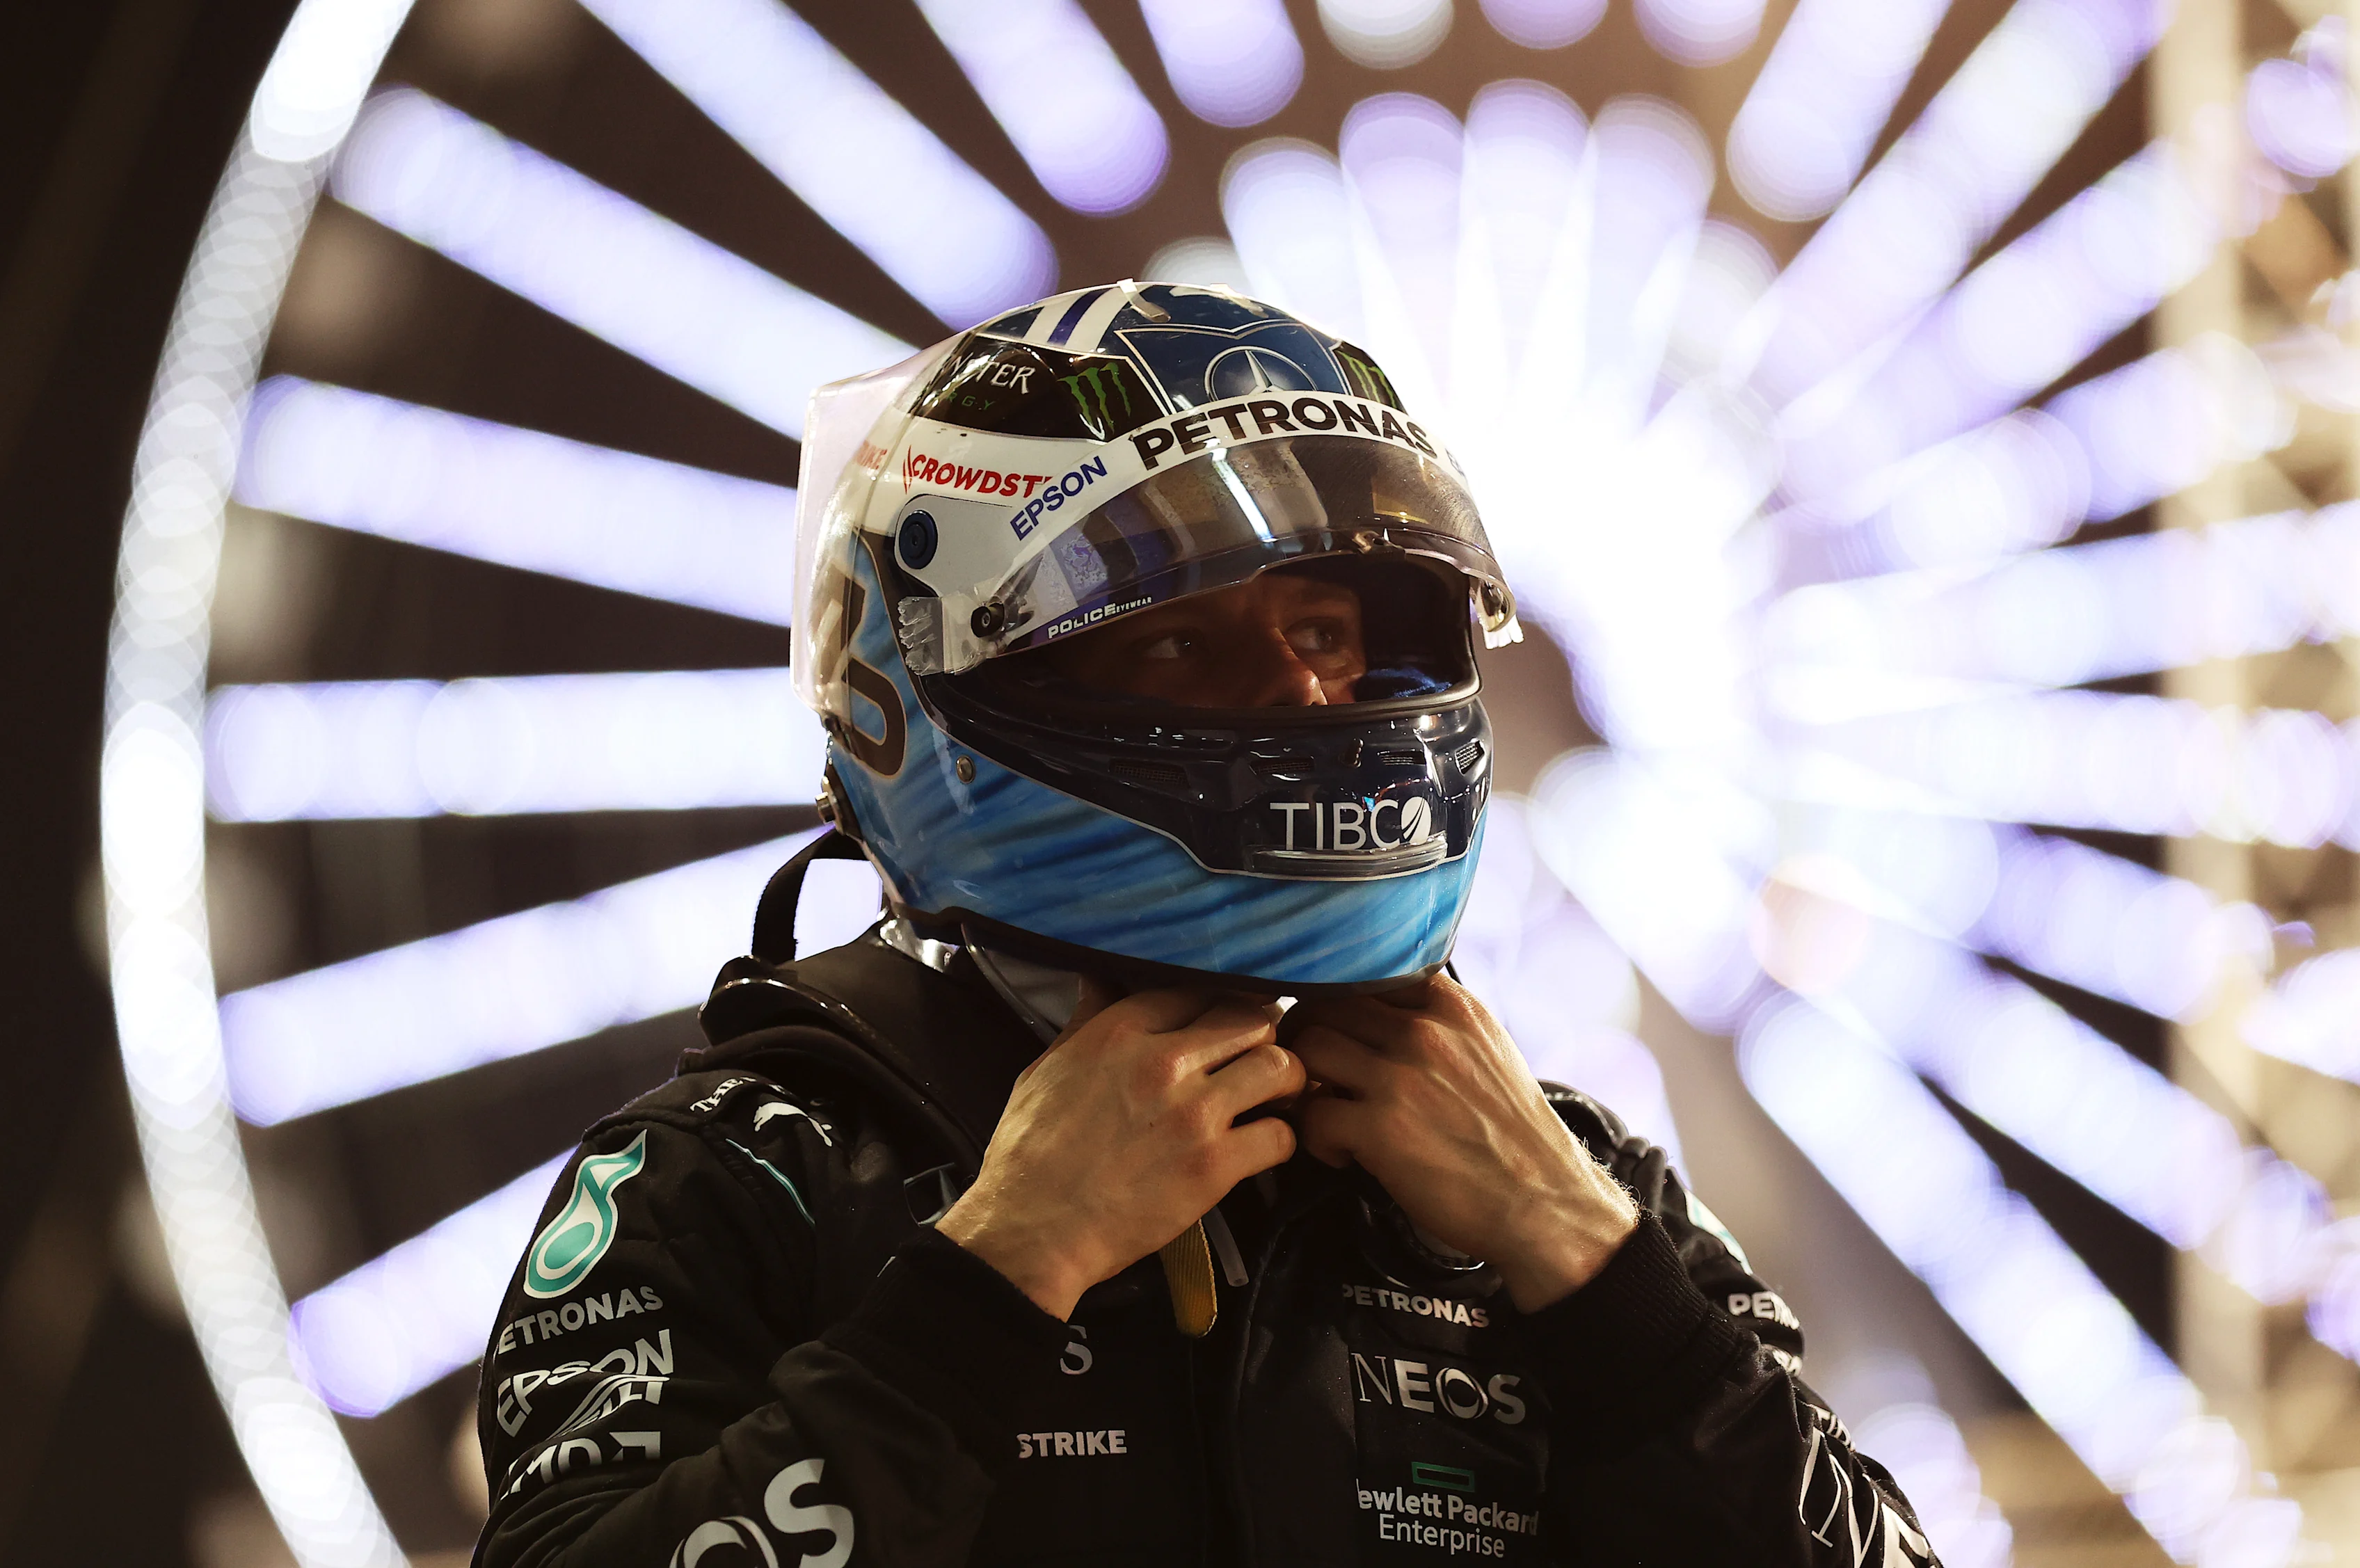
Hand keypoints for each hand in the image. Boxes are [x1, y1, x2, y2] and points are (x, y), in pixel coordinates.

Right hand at [938, 979, 1304, 1318]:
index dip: (1219, 1004)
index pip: (1197, 990)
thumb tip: (1098, 977)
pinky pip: (1280, 1136)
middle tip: (1261, 1057)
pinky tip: (1265, 1147)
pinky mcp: (1214, 1166)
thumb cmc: (1030, 1154)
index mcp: (1120, 1032)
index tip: (1227, 1023)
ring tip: (1277, 1097)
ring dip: (1286, 1081)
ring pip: (1279, 1066)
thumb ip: (1085, 1020)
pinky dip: (1282, 1141)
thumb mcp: (1045, 1069)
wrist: (1032, 1231)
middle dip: (1263, 1036)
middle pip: (1251, 1018)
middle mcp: (1163, 1062)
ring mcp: (1193, 1113)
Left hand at [1287, 975, 1637, 1312]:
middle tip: (1314, 1074)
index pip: (1365, 972)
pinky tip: (1344, 1154)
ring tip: (1326, 1112)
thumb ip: (1439, 1023)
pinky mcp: (1381, 1129)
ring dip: (1304, 1082)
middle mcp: (1425, 1031)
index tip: (1335, 1030)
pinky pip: (1312, 1114)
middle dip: (1307, 1037)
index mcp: (1453, 1006)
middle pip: (1324, 1003)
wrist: (1544, 1204)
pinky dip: (1316, 1138)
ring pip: (1308, 1048)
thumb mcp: (1489, 1053)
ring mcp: (1401, 1077)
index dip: (1337, 1001)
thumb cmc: (1512, 1137)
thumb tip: (1378, 1012)